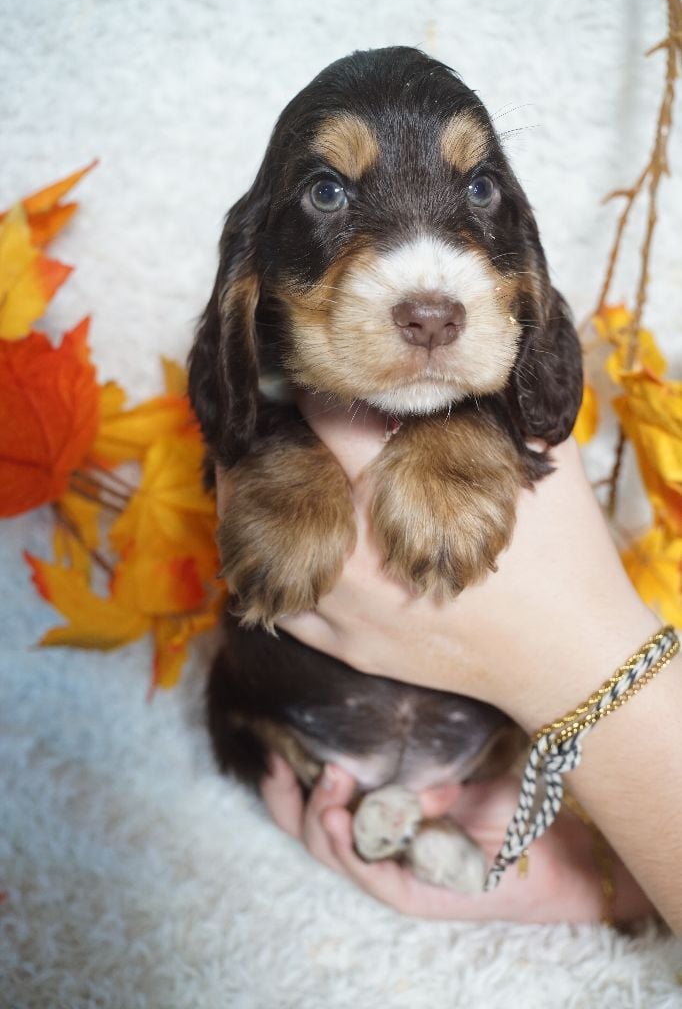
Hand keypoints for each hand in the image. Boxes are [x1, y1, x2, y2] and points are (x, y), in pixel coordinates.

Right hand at [261, 755, 652, 923]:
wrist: (554, 847)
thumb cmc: (504, 802)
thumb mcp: (449, 768)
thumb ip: (413, 762)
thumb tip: (384, 753)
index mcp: (375, 815)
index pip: (312, 804)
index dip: (284, 782)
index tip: (273, 745)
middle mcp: (374, 847)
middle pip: (307, 832)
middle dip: (291, 798)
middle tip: (292, 763)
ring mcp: (390, 874)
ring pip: (332, 853)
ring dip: (324, 817)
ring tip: (331, 785)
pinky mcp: (413, 895)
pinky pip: (372, 874)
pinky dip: (357, 846)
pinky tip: (347, 822)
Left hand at [274, 393, 659, 733]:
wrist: (571, 659)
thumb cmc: (566, 557)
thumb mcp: (546, 463)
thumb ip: (500, 405)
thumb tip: (466, 363)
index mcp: (399, 495)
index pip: (328, 423)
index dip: (313, 391)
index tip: (307, 375)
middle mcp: (358, 553)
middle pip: (277, 484)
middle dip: (263, 445)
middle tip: (256, 418)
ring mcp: (348, 610)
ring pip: (261, 550)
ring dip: (247, 507)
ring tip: (244, 474)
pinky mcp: (349, 649)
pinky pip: (281, 608)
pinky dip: (263, 574)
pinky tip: (261, 546)